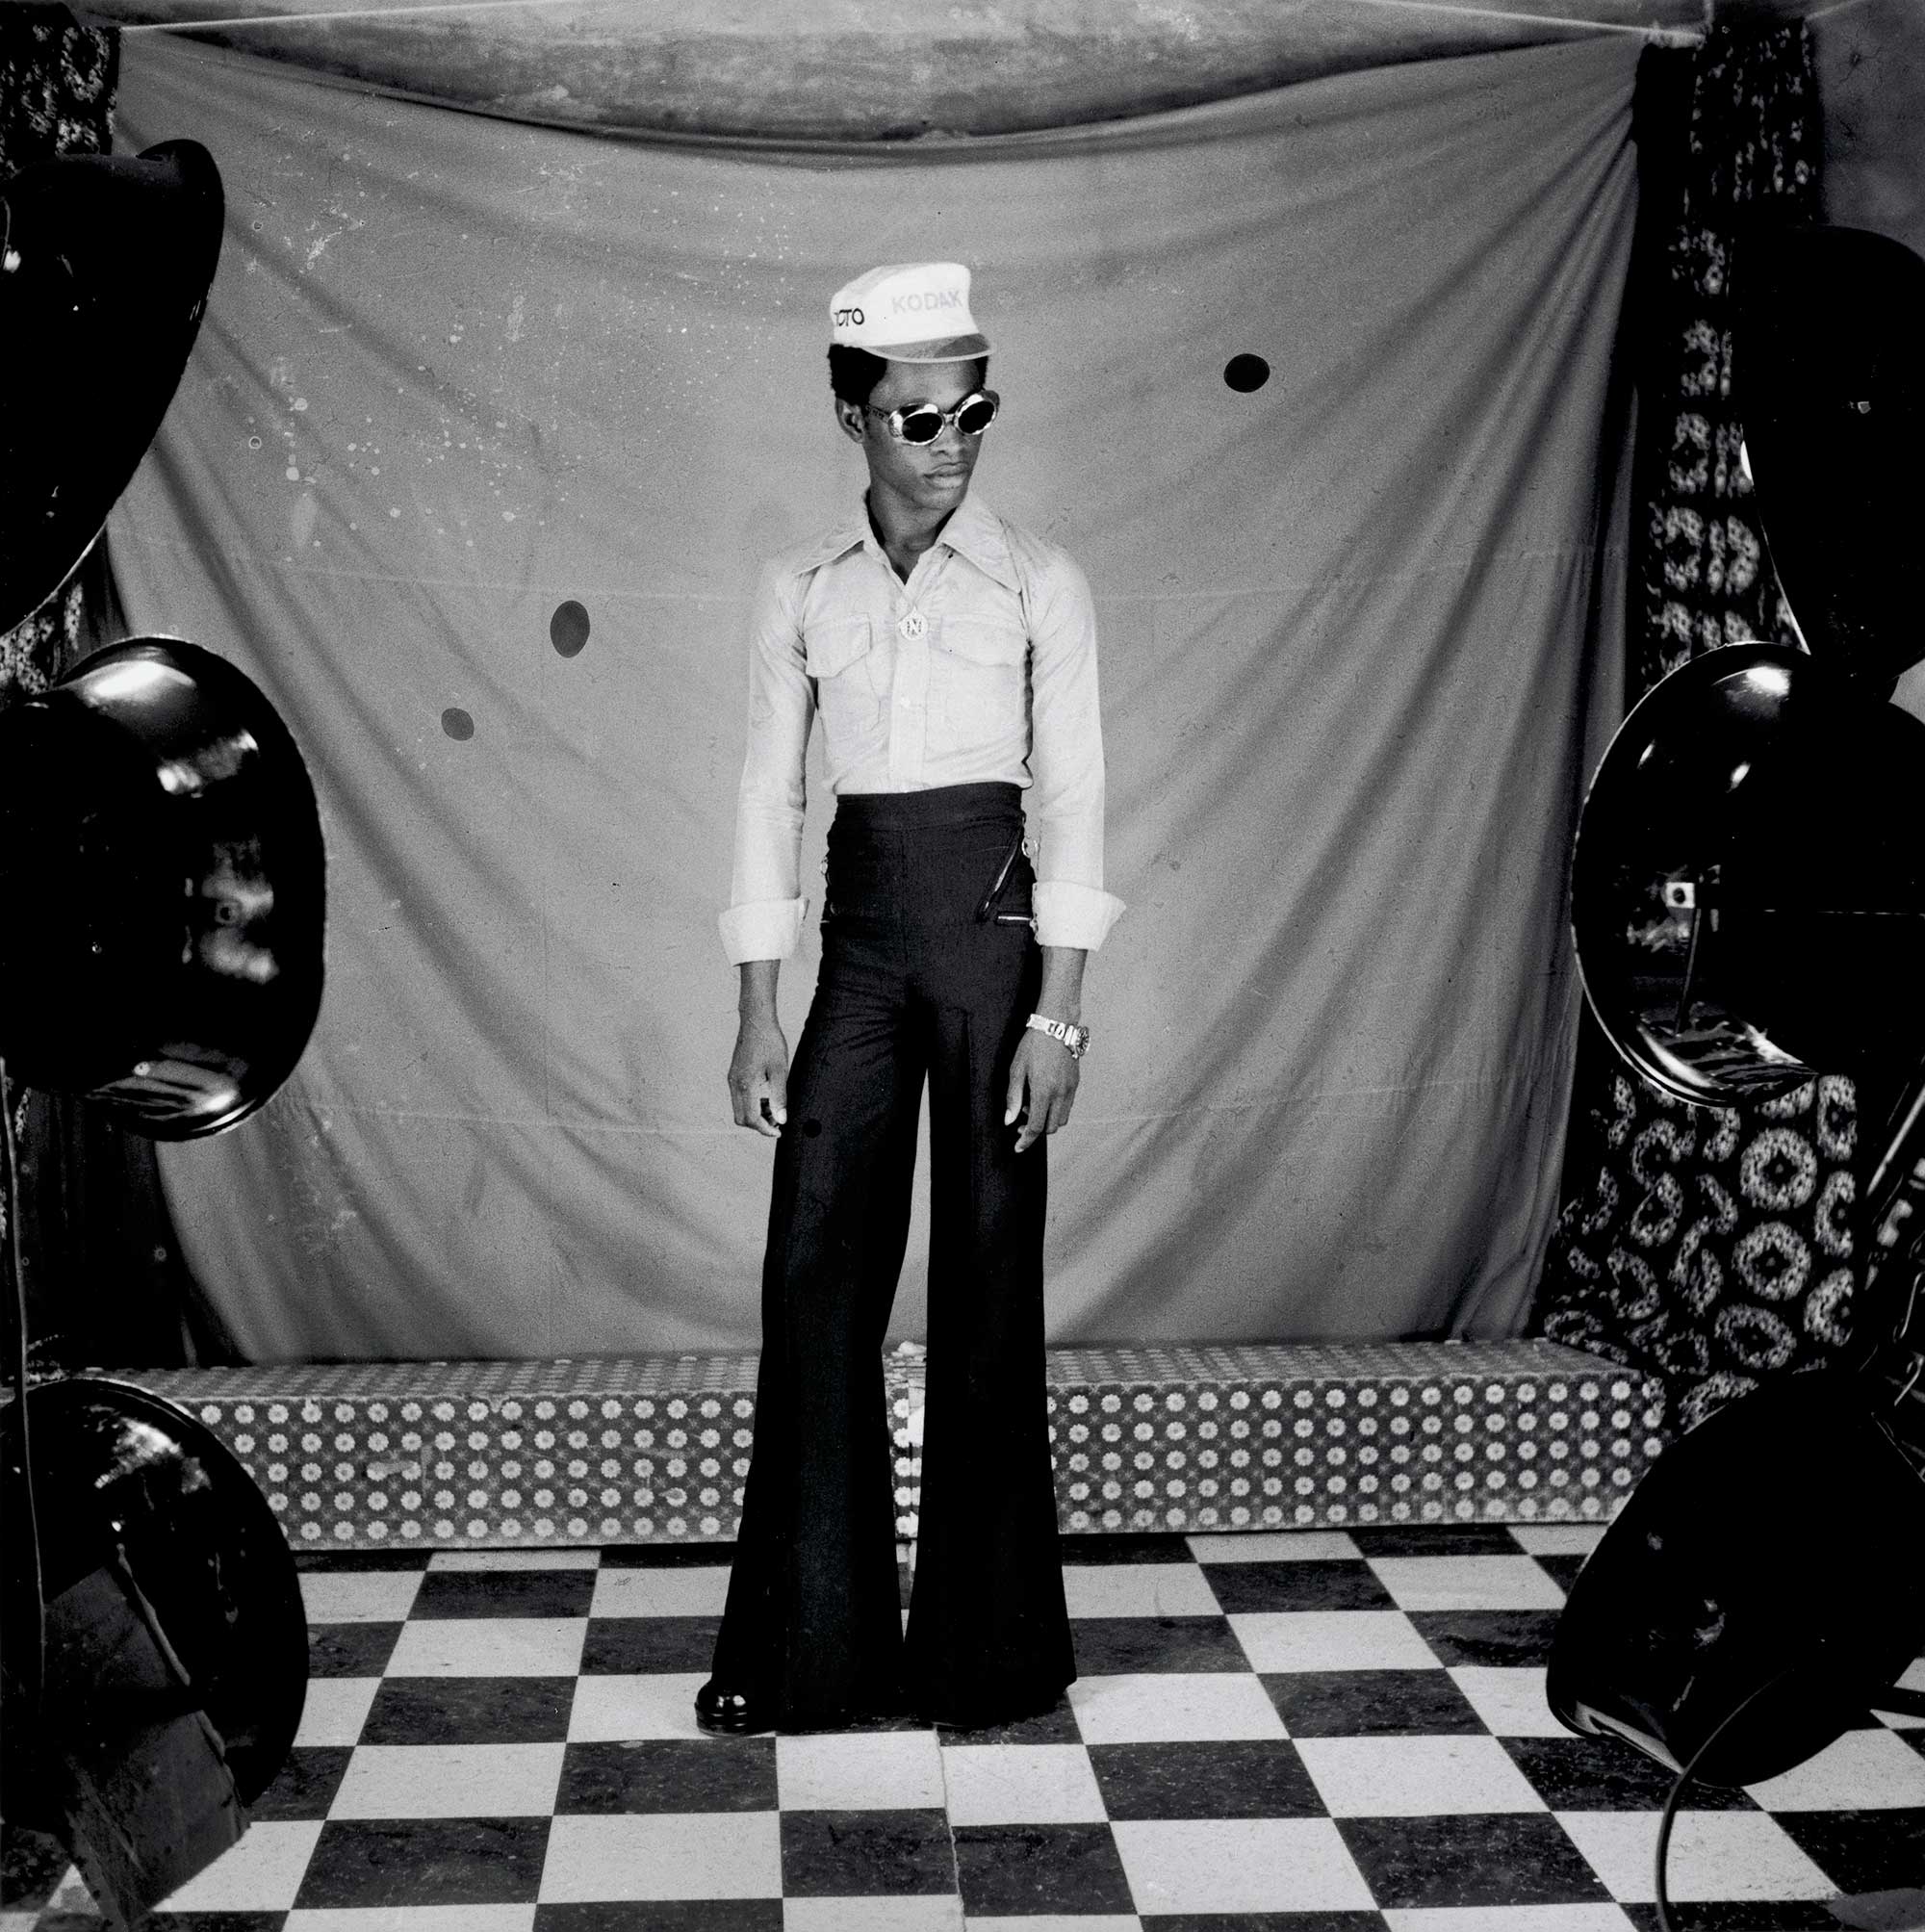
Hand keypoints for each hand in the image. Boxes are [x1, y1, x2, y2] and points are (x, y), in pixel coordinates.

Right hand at [728, 1012, 789, 1136]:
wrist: (756, 1021)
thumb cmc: (770, 1042)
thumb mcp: (779, 1071)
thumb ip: (779, 1097)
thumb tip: (781, 1119)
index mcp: (746, 1085)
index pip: (751, 1118)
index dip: (765, 1129)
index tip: (779, 1131)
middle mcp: (735, 1084)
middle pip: (742, 1118)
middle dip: (759, 1124)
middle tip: (777, 1120)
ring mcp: (732, 1080)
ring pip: (739, 1109)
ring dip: (756, 1114)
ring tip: (775, 1107)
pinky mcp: (734, 1075)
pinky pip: (739, 1098)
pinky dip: (752, 1103)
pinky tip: (767, 1096)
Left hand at [1004, 1030, 1078, 1153]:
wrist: (1056, 1025)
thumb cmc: (1033, 1045)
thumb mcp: (1016, 1070)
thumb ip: (1013, 1097)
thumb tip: (1008, 1120)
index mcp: (1043, 1091)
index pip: (1036, 1127)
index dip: (1026, 1140)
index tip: (1018, 1147)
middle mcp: (1060, 1093)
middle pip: (1051, 1127)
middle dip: (1036, 1130)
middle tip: (1021, 1120)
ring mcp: (1071, 1089)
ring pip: (1062, 1119)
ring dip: (1047, 1120)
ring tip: (1032, 1105)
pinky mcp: (1076, 1083)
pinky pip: (1067, 1106)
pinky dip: (1055, 1109)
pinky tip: (1044, 1096)